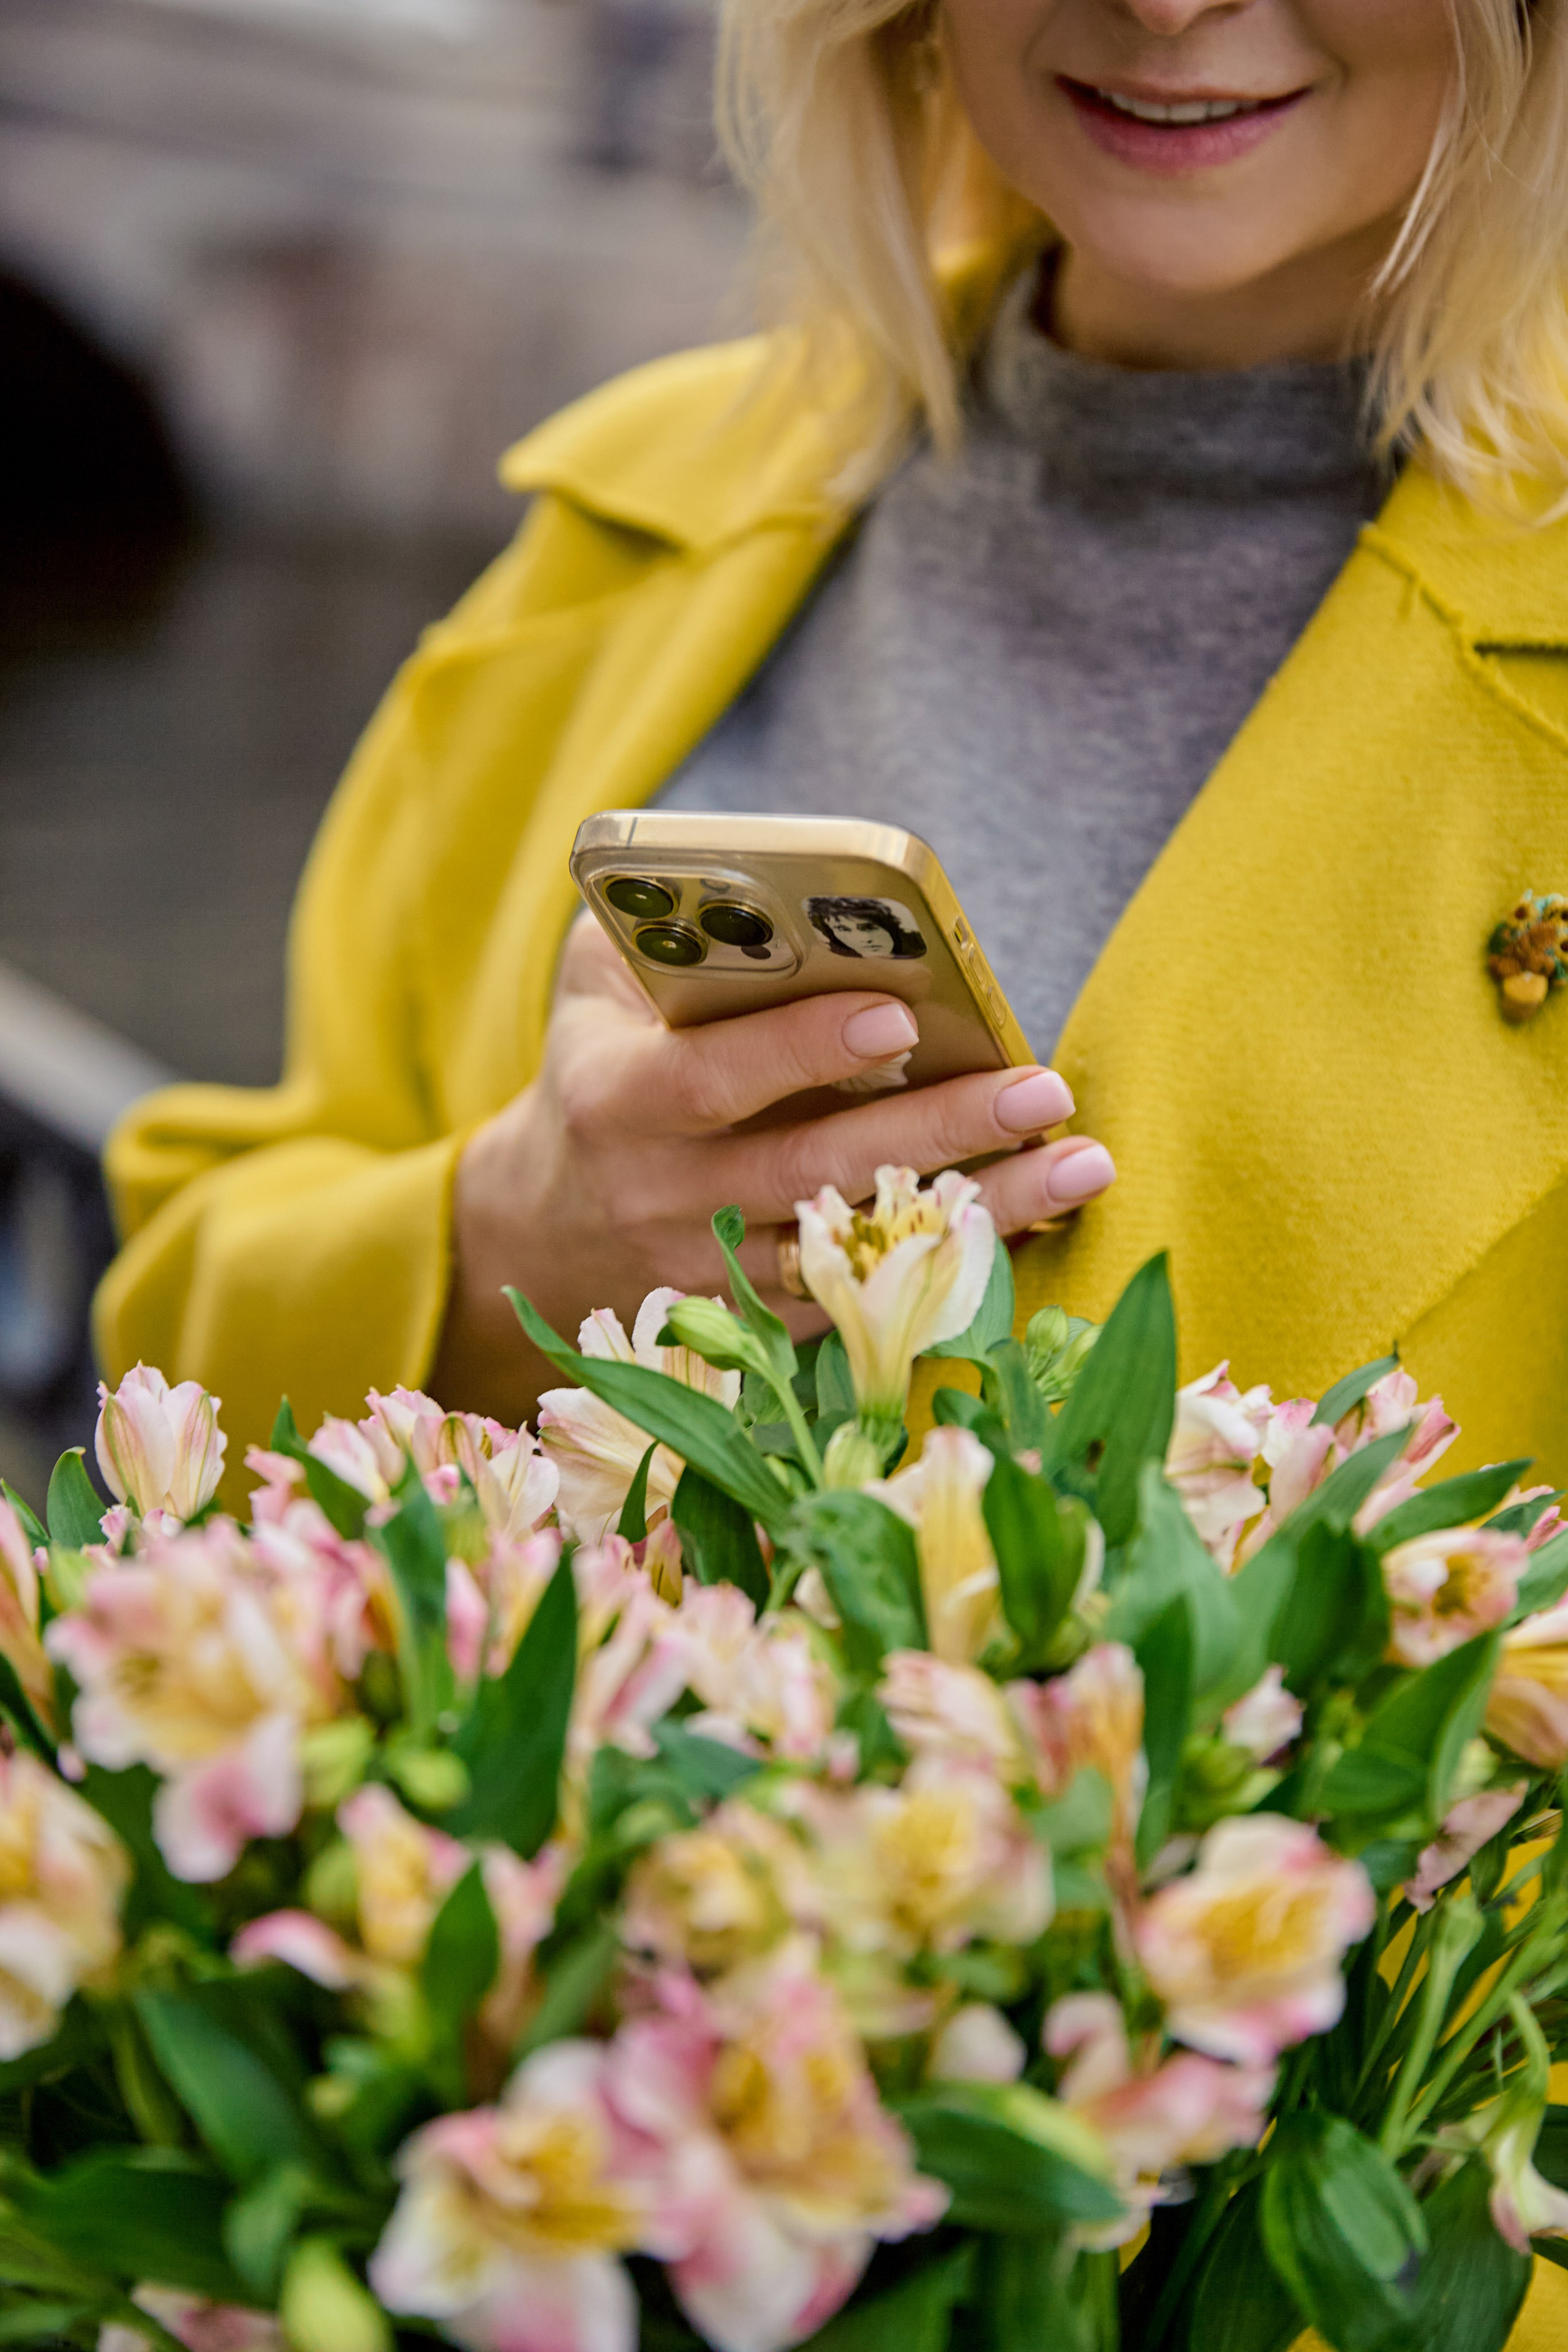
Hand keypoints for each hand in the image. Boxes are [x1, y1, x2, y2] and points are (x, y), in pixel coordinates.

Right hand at [431, 912, 1115, 1418]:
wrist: (547, 1226)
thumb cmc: (600, 1066)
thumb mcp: (597, 982)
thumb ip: (667, 928)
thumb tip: (774, 883)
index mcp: (620, 1098)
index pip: (716, 1076)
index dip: (802, 1048)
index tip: (898, 1015)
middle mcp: (665, 1195)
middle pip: (813, 1169)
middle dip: (937, 1128)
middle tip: (1042, 1091)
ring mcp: (713, 1271)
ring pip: (858, 1248)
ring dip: (979, 1211)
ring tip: (1081, 1166)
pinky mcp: (755, 1324)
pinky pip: (865, 1304)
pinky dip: (955, 1268)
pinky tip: (1038, 1225)